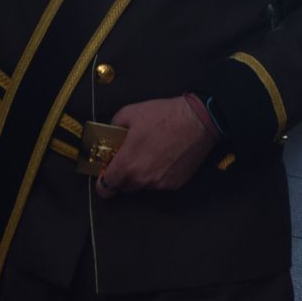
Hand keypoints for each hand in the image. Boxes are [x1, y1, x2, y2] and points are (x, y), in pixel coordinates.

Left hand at [93, 96, 217, 198]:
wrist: (198, 120)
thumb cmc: (164, 115)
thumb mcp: (130, 113)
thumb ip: (114, 127)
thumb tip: (111, 136)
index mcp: (127, 164)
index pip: (106, 187)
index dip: (103, 183)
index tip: (106, 176)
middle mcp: (142, 178)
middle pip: (125, 188)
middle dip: (123, 177)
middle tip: (131, 159)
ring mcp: (160, 183)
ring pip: (144, 186)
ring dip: (143, 176)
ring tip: (152, 155)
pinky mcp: (176, 183)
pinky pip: (160, 184)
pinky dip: (159, 175)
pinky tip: (166, 158)